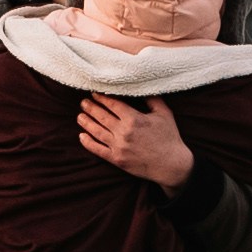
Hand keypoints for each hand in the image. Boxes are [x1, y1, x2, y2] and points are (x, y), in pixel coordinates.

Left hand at [75, 93, 192, 185]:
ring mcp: (119, 147)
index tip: (94, 93)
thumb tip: (142, 86)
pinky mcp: (117, 160)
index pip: (112, 104)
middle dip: (90, 107)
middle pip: (101, 116)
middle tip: (83, 102)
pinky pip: (98, 150)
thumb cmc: (169, 137)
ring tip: (80, 116)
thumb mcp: (164, 114)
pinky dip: (88, 143)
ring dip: (86, 122)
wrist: (171, 165)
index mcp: (134, 118)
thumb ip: (152, 98)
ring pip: (96, 132)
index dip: (101, 97)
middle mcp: (123, 132)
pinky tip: (81, 136)